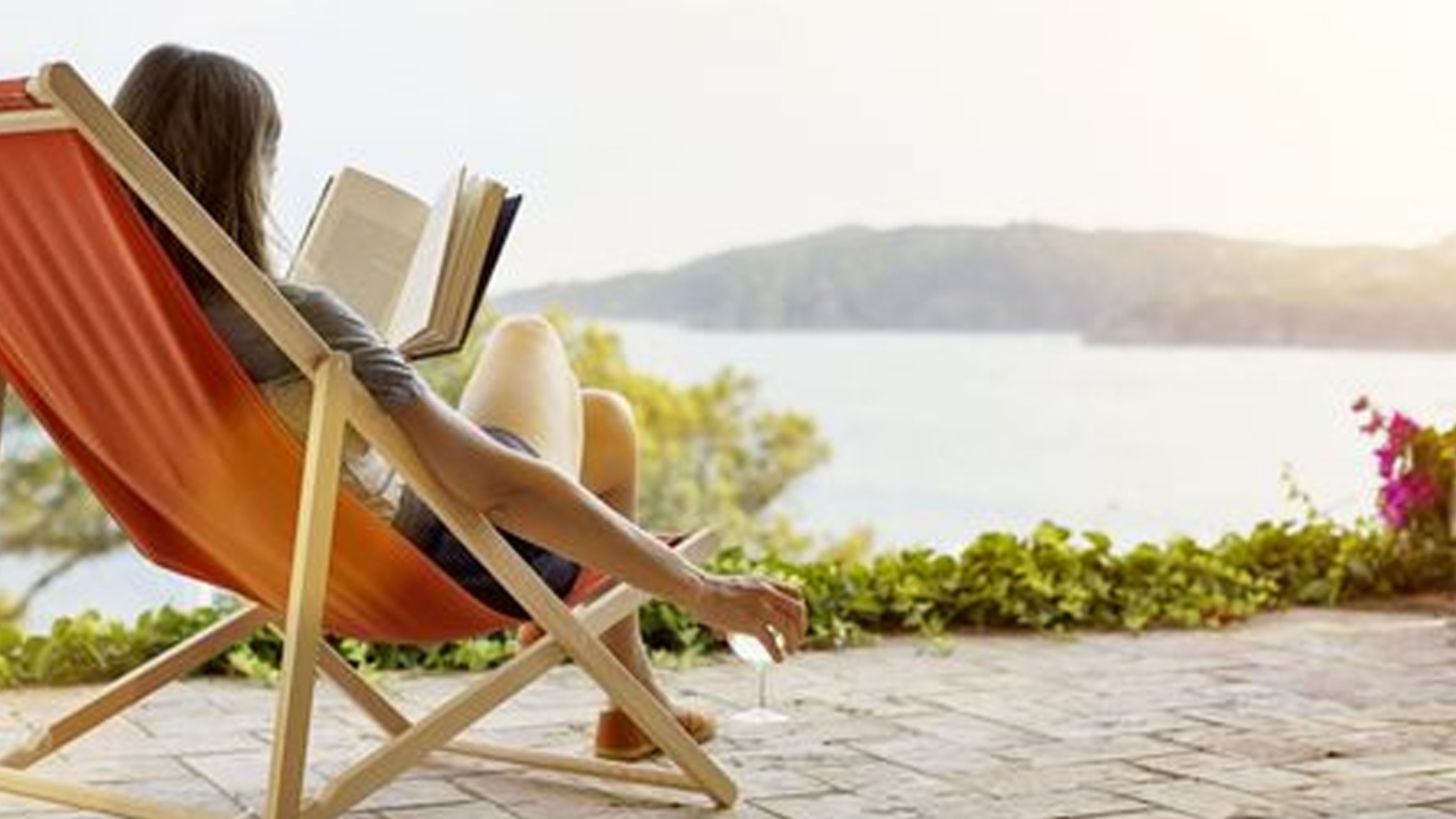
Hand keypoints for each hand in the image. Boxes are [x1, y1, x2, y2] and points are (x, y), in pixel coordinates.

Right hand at [685, 573, 807, 662]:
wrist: (697, 590)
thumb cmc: (708, 592)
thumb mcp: (734, 590)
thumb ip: (739, 605)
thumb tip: (730, 632)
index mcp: (765, 583)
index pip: (795, 594)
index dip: (801, 610)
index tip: (796, 622)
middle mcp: (767, 593)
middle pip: (797, 611)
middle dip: (801, 627)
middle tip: (795, 640)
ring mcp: (760, 607)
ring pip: (789, 627)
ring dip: (794, 642)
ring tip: (789, 652)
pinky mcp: (751, 622)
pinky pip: (772, 641)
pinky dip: (778, 652)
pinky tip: (778, 660)